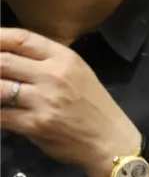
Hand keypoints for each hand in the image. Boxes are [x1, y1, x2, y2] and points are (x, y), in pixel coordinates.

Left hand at [0, 28, 141, 176]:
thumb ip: (46, 62)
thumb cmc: (92, 104)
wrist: (110, 138)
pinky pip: (1, 115)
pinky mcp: (36, 124)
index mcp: (64, 58)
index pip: (22, 39)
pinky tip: (1, 113)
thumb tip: (8, 55)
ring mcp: (44, 99)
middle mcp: (54, 74)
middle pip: (3, 61)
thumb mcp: (77, 72)